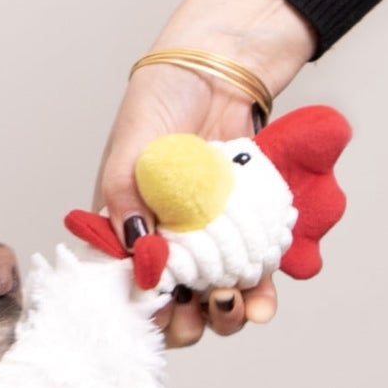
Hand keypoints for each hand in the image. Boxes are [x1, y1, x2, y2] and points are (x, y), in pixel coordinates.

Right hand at [93, 0, 315, 346]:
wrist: (222, 65)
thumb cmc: (164, 99)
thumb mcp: (132, 148)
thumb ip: (127, 201)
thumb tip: (138, 254)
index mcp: (125, 230)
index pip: (126, 289)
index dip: (142, 312)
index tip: (161, 311)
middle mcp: (165, 243)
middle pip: (171, 307)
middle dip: (185, 322)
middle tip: (197, 309)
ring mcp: (208, 239)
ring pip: (212, 299)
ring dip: (223, 314)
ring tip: (232, 304)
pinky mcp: (246, 229)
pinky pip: (253, 274)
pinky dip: (259, 295)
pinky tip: (262, 304)